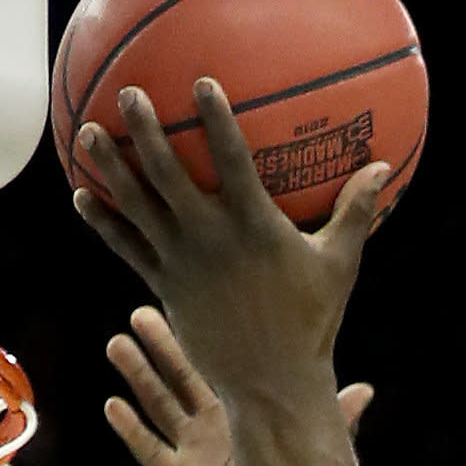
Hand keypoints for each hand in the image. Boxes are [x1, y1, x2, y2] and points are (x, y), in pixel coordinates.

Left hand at [71, 79, 394, 409]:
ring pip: (136, 207)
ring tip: (87, 132)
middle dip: (145, 130)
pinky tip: (82, 197)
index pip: (231, 160)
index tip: (202, 82)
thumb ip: (356, 212)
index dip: (216, 119)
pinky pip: (127, 247)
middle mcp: (209, 239)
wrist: (269, 383)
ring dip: (110, 167)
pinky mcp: (164, 285)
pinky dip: (103, 221)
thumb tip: (384, 167)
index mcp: (253, 226)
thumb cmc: (311, 322)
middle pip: (167, 175)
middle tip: (126, 93)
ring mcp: (180, 262)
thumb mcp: (339, 265)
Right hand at [104, 305, 376, 465]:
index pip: (222, 367)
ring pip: (161, 408)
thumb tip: (365, 390)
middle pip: (183, 379)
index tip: (192, 301)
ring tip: (116, 345)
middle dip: (161, 346)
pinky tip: (113, 407)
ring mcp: (197, 457)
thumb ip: (333, 423)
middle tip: (140, 311)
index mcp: (248, 416)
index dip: (204, 337)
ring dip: (138, 378)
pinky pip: (153, 453)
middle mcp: (219, 430)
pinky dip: (133, 430)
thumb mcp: (312, 459)